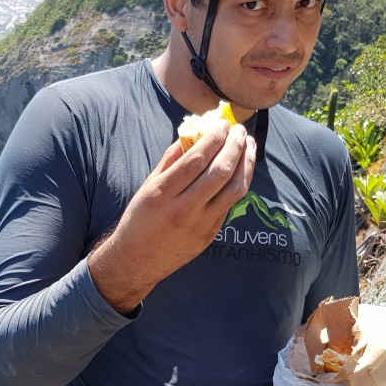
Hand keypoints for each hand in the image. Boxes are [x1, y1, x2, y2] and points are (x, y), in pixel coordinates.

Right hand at [88, 121, 255, 313]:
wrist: (138, 261)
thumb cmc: (139, 219)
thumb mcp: (148, 185)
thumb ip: (170, 160)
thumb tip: (193, 133)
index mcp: (162, 193)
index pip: (196, 159)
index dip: (214, 138)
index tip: (223, 124)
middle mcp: (183, 209)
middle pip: (220, 172)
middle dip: (235, 146)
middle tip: (239, 131)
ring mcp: (200, 224)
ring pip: (235, 190)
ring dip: (246, 164)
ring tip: (248, 146)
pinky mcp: (210, 235)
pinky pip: (230, 204)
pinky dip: (239, 182)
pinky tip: (240, 169)